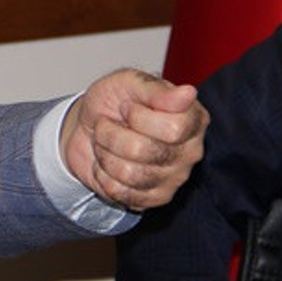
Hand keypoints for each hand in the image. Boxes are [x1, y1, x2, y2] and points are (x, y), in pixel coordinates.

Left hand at [60, 68, 206, 210]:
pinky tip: (109, 162)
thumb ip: (154, 89)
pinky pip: (121, 193)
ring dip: (105, 154)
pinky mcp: (155, 197)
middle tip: (108, 125)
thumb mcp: (127, 83)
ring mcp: (175, 177)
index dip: (138, 117)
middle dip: (112, 134)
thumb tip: (188, 93)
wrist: (88, 127)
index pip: (173, 129)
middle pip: (144, 151)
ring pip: (129, 174)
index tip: (127, 107)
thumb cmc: (112, 101)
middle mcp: (191, 150)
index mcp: (193, 118)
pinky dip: (103, 175)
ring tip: (107, 143)